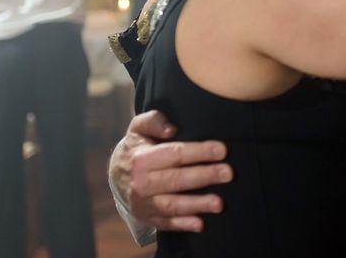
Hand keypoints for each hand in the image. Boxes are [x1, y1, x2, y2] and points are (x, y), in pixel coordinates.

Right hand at [110, 110, 231, 231]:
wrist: (117, 174)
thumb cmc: (138, 146)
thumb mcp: (139, 127)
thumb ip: (154, 121)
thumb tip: (171, 129)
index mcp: (141, 158)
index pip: (175, 154)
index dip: (199, 152)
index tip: (222, 150)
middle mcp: (141, 183)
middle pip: (176, 180)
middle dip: (204, 176)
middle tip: (228, 173)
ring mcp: (144, 203)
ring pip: (172, 205)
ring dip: (197, 205)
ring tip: (220, 203)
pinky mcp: (148, 217)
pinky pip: (166, 223)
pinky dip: (183, 224)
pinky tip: (201, 223)